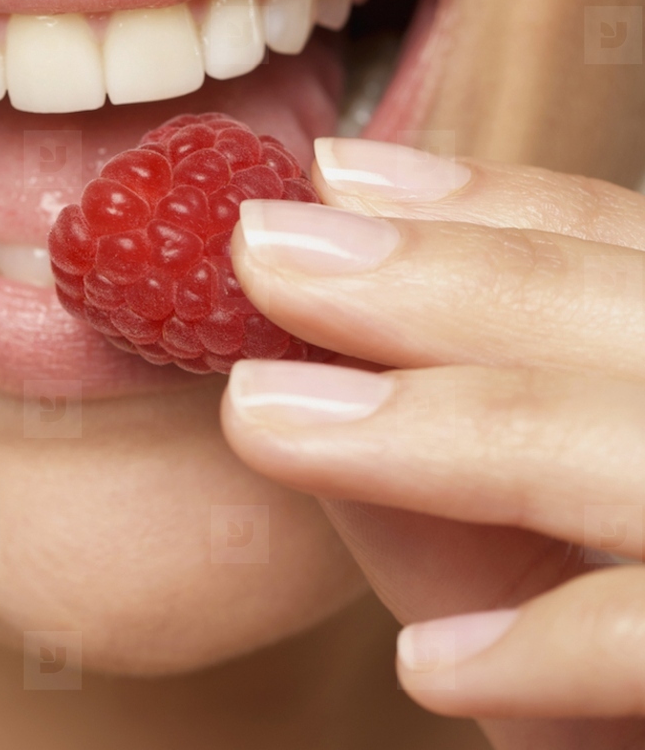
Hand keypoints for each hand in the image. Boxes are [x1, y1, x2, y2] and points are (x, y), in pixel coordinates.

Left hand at [219, 138, 644, 749]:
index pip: (627, 246)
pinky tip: (424, 661)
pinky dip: (554, 643)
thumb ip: (438, 474)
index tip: (334, 174)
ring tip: (271, 418)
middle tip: (264, 252)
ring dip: (448, 428)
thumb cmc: (610, 698)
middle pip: (640, 309)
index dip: (483, 204)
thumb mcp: (528, 576)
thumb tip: (299, 343)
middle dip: (440, 279)